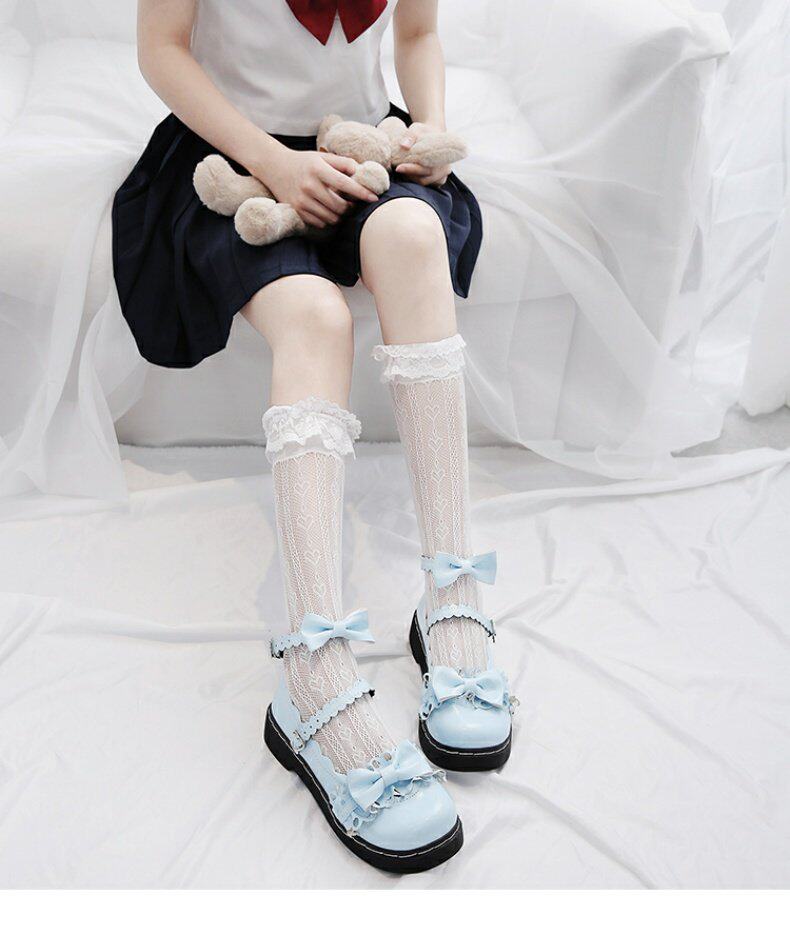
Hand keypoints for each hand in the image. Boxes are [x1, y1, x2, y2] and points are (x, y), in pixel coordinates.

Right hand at [263, 149, 378, 227]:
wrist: (274, 167)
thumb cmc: (304, 162)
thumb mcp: (322, 157)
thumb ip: (343, 163)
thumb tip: (362, 171)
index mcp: (318, 169)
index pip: (345, 184)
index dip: (361, 192)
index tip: (374, 197)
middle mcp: (309, 186)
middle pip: (340, 206)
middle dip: (351, 207)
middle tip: (353, 204)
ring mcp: (302, 200)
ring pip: (331, 217)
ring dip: (340, 215)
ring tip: (341, 207)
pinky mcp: (297, 211)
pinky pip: (320, 223)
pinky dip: (328, 220)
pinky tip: (327, 211)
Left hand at [394, 122, 450, 187]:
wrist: (435, 135)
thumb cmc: (425, 132)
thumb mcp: (417, 129)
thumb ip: (410, 136)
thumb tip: (403, 145)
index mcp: (443, 156)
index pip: (424, 167)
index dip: (410, 169)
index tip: (398, 168)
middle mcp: (445, 168)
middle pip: (424, 178)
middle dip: (409, 174)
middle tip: (397, 168)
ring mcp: (443, 175)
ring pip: (424, 182)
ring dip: (412, 177)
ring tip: (403, 168)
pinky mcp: (439, 180)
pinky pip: (426, 183)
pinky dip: (416, 179)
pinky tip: (410, 172)